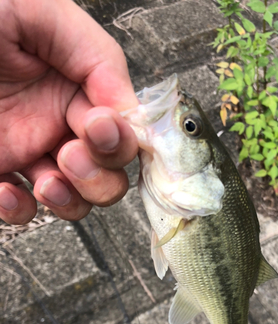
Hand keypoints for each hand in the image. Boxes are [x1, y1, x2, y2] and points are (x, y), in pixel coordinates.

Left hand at [0, 0, 138, 224]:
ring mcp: (25, 151)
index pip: (122, 129)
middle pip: (108, 173)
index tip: (97, 129)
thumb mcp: (38, 11)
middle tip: (70, 155)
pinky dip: (19, 210)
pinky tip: (4, 191)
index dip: (121, 140)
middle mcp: (55, 123)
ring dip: (71, 199)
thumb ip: (95, 54)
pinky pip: (20, 209)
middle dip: (100, 174)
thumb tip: (127, 110)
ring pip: (75, 199)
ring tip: (46, 181)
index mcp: (74, 86)